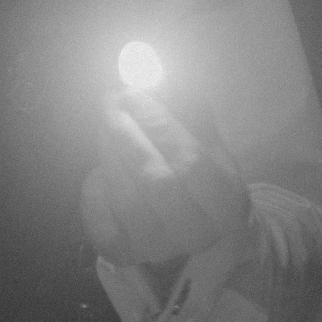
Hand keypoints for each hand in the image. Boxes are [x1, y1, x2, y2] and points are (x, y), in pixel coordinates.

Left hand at [79, 86, 251, 267]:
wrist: (190, 224)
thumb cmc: (198, 170)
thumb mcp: (202, 135)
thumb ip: (183, 103)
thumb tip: (149, 67)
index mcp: (227, 204)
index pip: (192, 162)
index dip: (160, 124)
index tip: (135, 91)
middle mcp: (197, 234)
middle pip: (156, 182)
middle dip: (127, 135)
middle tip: (110, 100)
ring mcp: (159, 248)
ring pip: (126, 199)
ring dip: (109, 153)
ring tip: (105, 122)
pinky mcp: (125, 254)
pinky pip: (100, 222)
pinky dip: (94, 193)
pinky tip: (99, 171)